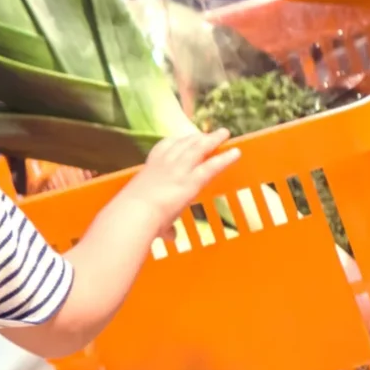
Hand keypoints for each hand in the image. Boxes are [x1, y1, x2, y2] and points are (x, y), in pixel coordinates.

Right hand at [113, 130, 240, 231]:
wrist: (134, 214)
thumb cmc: (134, 215)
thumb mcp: (146, 214)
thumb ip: (164, 226)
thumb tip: (171, 236)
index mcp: (150, 168)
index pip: (164, 147)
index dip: (176, 142)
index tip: (183, 139)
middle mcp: (165, 164)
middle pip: (184, 143)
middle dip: (196, 137)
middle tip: (208, 134)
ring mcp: (179, 170)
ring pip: (198, 148)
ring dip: (212, 139)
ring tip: (224, 133)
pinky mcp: (192, 180)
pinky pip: (212, 166)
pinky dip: (225, 158)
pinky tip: (236, 153)